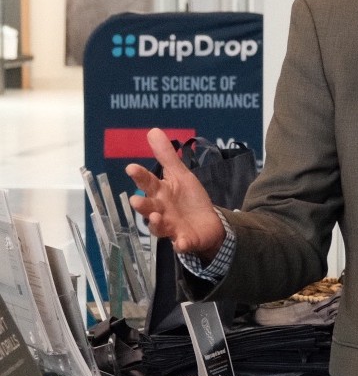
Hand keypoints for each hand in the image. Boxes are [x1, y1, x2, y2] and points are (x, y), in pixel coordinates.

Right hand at [126, 128, 225, 259]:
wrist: (208, 224)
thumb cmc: (188, 199)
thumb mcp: (180, 175)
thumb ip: (167, 157)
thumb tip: (153, 130)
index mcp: (160, 193)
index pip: (148, 183)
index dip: (140, 176)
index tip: (131, 168)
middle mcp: (161, 211)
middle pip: (149, 208)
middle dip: (142, 205)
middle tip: (135, 200)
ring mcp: (172, 227)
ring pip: (160, 227)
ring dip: (156, 223)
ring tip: (156, 217)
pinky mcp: (185, 240)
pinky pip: (182, 244)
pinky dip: (181, 244)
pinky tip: (181, 243)